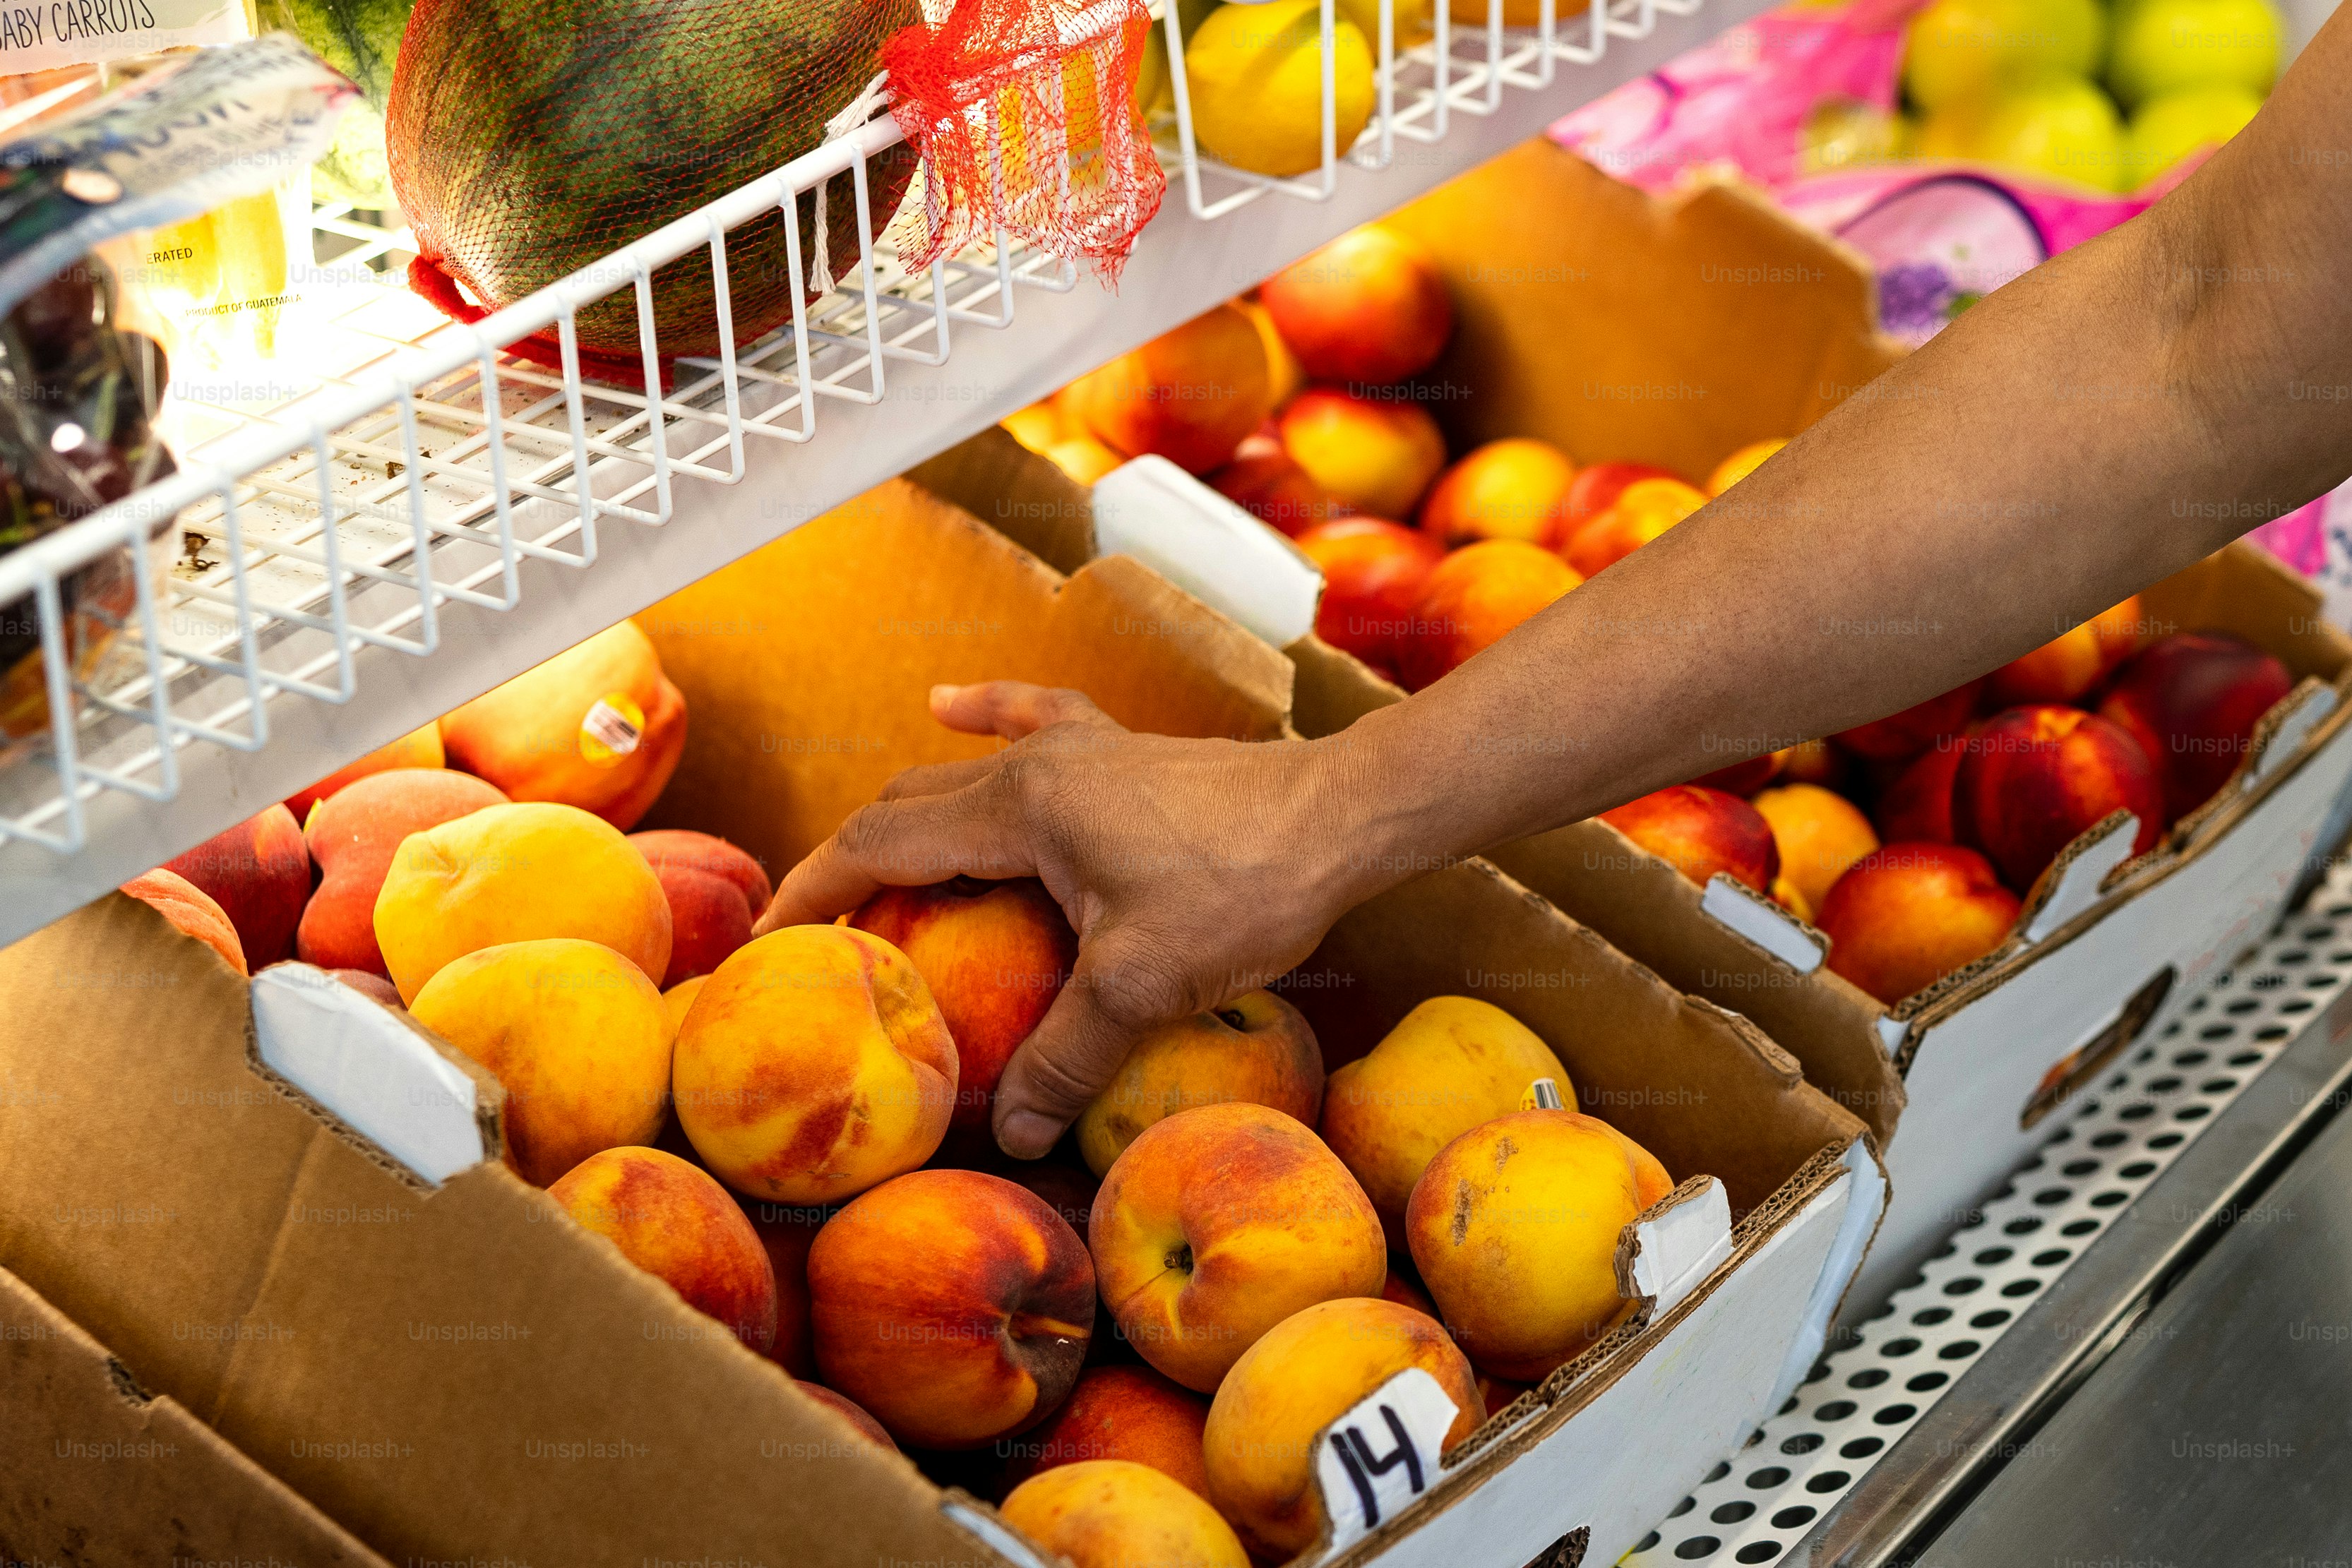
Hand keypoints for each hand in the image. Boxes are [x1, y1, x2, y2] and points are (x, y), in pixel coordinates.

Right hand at [756, 681, 1375, 1157]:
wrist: (1344, 816)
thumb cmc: (1244, 888)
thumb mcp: (1142, 985)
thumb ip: (1065, 1056)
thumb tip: (1011, 1132)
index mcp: (1019, 806)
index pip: (881, 843)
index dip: (816, 890)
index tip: (767, 940)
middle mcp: (1039, 765)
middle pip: (911, 807)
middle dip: (853, 866)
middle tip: (818, 936)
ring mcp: (1084, 752)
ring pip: (965, 778)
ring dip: (911, 821)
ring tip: (872, 872)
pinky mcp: (1126, 755)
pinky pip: (1035, 724)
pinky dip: (984, 718)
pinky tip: (950, 704)